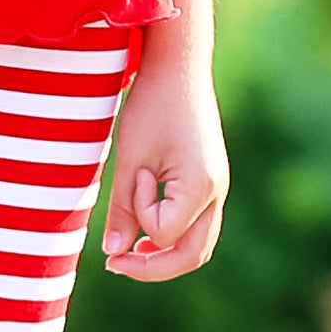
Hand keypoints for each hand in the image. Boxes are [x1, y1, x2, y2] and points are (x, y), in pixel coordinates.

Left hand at [99, 55, 228, 281]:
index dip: (140, 210)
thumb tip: (112, 254)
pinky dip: (174, 235)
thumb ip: (122, 207)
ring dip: (165, 256)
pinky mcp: (211, 179)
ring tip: (131, 255)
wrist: (179, 64)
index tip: (134, 172)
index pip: (165, 232)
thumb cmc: (152, 104)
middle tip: (114, 265)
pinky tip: (147, 231)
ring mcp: (218, 187)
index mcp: (201, 185)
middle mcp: (217, 192)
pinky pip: (197, 224)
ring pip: (199, 245)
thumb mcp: (130, 155)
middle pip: (192, 255)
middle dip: (152, 267)